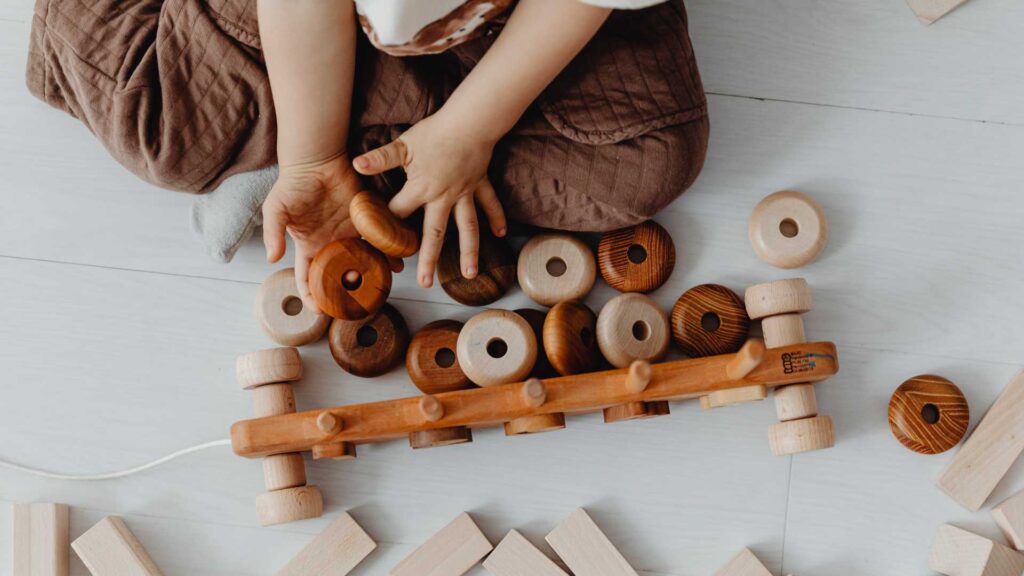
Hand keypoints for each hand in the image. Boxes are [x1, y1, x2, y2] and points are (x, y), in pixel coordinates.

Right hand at [263, 153, 401, 313]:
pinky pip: (377, 239)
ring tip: (383, 286)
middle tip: (358, 305)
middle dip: (348, 292)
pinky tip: (395, 260)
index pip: (308, 279)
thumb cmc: (293, 184)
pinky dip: (387, 250)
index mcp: (309, 247)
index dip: (312, 297)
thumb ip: (273, 233)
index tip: (321, 311)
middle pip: (340, 276)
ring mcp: (349, 234)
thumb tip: (272, 259)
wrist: (316, 160)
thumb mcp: (275, 209)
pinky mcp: (365, 220)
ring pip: (363, 261)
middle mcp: (331, 244)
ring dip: (372, 274)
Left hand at [352, 112, 507, 288]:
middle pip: (435, 233)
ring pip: (468, 227)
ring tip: (469, 275)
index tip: (376, 245)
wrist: (470, 121)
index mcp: (421, 189)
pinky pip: (489, 204)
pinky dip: (496, 218)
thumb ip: (381, 158)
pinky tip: (499, 235)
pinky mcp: (479, 184)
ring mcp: (464, 194)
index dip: (385, 226)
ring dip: (470, 251)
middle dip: (428, 258)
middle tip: (425, 283)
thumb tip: (357, 165)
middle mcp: (444, 198)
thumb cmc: (435, 132)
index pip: (399, 212)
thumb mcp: (404, 145)